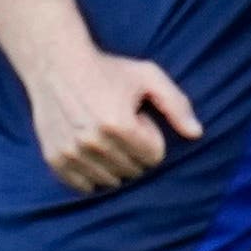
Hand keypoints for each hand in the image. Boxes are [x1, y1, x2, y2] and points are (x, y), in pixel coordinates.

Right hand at [27, 47, 198, 193]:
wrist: (56, 64)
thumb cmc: (108, 69)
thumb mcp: (148, 77)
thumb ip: (176, 104)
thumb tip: (196, 134)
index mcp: (119, 125)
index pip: (154, 157)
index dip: (151, 136)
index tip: (138, 118)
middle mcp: (93, 143)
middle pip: (134, 171)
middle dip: (135, 151)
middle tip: (121, 125)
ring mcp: (70, 153)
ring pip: (110, 181)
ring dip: (114, 163)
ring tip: (105, 135)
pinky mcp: (54, 159)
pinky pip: (83, 185)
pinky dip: (92, 174)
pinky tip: (91, 151)